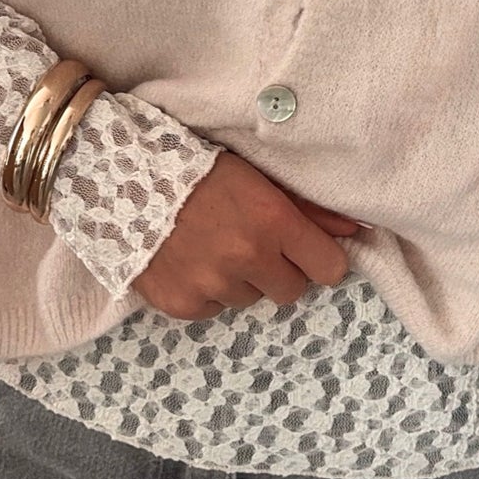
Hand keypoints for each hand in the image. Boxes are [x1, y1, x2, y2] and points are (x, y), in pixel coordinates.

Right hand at [132, 148, 363, 321]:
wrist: (121, 178)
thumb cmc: (197, 169)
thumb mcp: (257, 177)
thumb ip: (309, 210)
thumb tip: (357, 231)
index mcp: (273, 222)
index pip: (330, 268)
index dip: (319, 259)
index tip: (304, 250)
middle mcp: (247, 258)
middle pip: (292, 291)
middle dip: (280, 270)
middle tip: (251, 243)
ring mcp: (213, 285)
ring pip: (249, 299)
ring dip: (240, 279)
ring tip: (212, 245)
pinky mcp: (183, 304)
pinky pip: (213, 309)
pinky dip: (206, 291)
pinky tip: (188, 260)